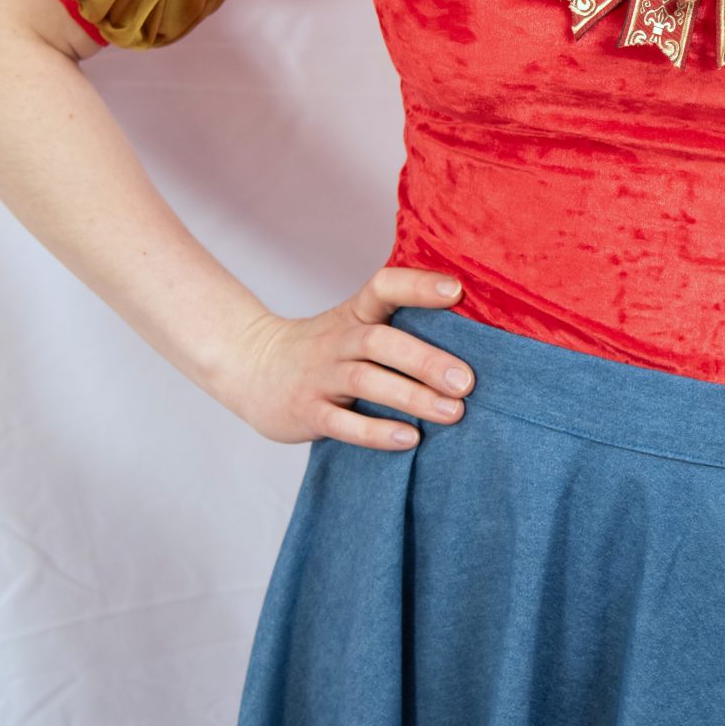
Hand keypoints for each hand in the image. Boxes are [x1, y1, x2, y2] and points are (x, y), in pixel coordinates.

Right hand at [212, 263, 474, 448]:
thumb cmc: (325, 349)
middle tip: (467, 381)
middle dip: (426, 360)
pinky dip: (376, 432)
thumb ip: (400, 325)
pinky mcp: (307, 412)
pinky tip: (409, 439)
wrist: (250, 368)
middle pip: (380, 341)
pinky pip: (342, 423)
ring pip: (365, 381)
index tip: (457, 290)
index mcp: (354, 314)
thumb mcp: (354, 324)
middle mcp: (338, 340)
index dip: (418, 286)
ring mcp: (320, 376)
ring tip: (453, 412)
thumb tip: (473, 337)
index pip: (383, 287)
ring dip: (411, 397)